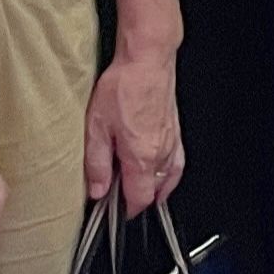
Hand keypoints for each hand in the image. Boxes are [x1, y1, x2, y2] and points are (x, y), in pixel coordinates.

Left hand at [83, 48, 184, 213]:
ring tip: (142, 190)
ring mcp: (172, 141)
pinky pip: (178, 162)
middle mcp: (162, 153)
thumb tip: (96, 190)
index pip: (140, 198)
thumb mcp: (96, 128)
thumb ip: (96, 164)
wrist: (148, 60)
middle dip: (141, 199)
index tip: (117, 212)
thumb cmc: (124, 87)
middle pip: (156, 191)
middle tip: (122, 199)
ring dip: (156, 187)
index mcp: (142, 157)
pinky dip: (170, 173)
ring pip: (169, 178)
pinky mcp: (176, 129)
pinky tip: (163, 171)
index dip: (128, 210)